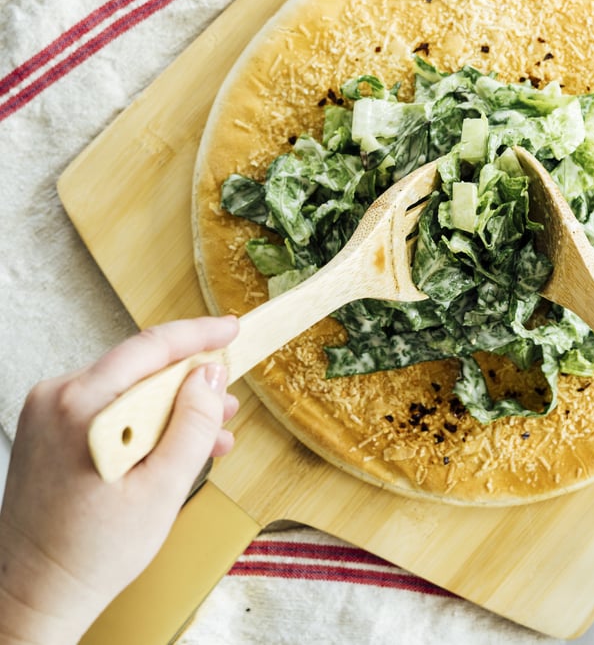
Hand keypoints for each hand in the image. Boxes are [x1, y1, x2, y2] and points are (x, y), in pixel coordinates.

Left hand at [0, 316, 239, 644]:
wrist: (34, 592)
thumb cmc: (91, 553)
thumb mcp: (163, 489)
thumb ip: (192, 425)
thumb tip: (210, 376)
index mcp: (82, 407)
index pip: (150, 347)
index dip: (199, 335)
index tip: (231, 330)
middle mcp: (57, 398)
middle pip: (140, 366)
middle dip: (190, 381)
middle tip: (227, 400)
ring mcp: (48, 411)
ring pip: (129, 387)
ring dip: (171, 405)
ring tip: (210, 432)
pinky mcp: (49, 427)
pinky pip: (110, 405)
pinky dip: (145, 419)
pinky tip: (173, 445)